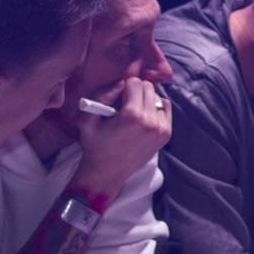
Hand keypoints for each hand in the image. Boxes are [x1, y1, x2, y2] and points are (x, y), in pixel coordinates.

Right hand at [72, 75, 171, 199]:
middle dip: (136, 91)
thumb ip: (102, 95)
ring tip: (133, 113)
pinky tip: (143, 117)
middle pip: (148, 87)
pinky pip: (165, 107)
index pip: (135, 82)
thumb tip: (122, 82)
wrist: (107, 172)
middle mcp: (150, 121)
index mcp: (132, 116)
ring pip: (157, 97)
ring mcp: (161, 129)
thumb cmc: (94, 144)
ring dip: (146, 100)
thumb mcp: (87, 118)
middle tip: (124, 104)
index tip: (117, 98)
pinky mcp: (166, 134)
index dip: (123, 87)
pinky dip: (155, 108)